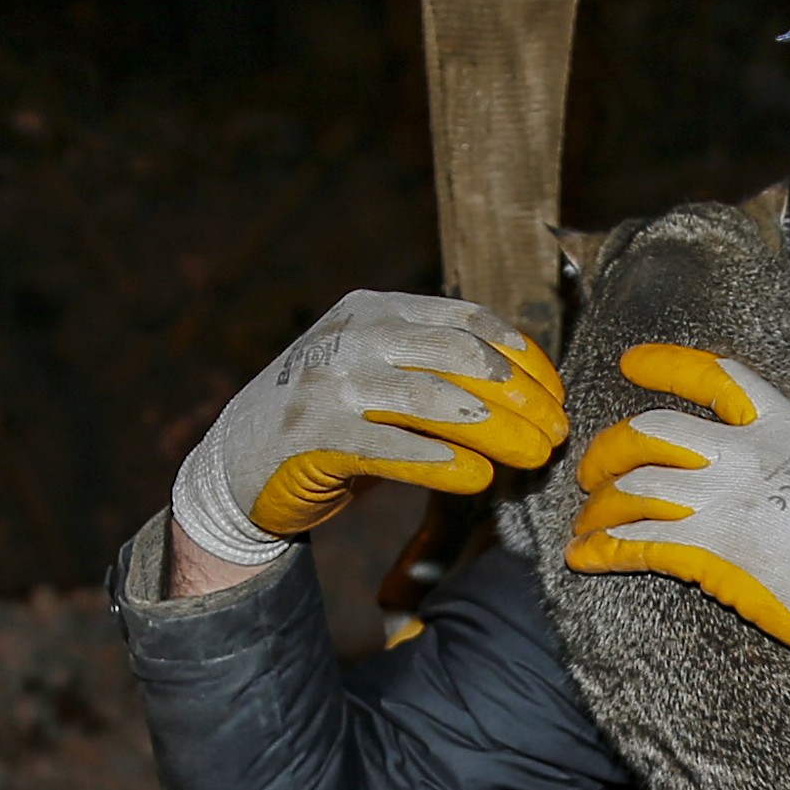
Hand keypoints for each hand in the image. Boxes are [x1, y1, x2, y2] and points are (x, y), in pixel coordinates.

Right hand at [167, 292, 566, 585]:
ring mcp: (330, 384)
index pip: (466, 319)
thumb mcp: (379, 376)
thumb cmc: (328, 423)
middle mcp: (353, 336)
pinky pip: (393, 447)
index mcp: (375, 309)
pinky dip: (442, 463)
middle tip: (556, 434)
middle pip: (458, 356)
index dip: (521, 357)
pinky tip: (479, 479)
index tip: (555, 396)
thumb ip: (436, 371)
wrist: (233, 466)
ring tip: (533, 457)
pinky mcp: (315, 436)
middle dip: (519, 397)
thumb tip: (528, 394)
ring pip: (433, 400)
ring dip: (495, 431)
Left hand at [567, 345, 789, 693]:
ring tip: (586, 522)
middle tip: (594, 469)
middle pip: (652, 431)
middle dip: (612, 448)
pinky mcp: (711, 552)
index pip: (717, 377)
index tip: (632, 363)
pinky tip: (584, 558)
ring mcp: (725, 501)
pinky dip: (601, 549)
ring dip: (600, 505)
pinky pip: (637, 542)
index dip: (667, 364)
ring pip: (634, 486)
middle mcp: (747, 454)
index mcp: (786, 428)